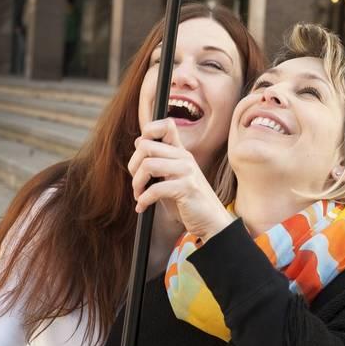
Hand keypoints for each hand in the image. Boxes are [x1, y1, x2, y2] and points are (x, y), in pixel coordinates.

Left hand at [128, 119, 233, 241]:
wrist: (211, 221)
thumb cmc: (188, 201)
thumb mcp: (171, 177)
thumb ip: (158, 160)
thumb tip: (138, 141)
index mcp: (181, 151)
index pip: (166, 124)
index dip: (147, 132)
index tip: (141, 155)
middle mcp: (184, 157)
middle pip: (145, 145)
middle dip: (133, 165)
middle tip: (136, 183)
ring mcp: (187, 171)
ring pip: (147, 165)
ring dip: (137, 183)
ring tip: (139, 195)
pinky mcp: (187, 188)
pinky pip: (155, 188)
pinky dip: (144, 200)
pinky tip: (143, 207)